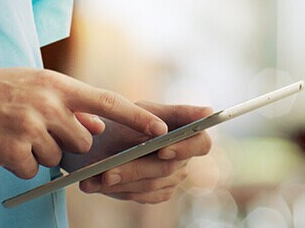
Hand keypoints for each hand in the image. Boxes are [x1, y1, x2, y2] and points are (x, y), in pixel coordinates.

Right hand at [0, 67, 167, 178]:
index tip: (160, 128)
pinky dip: (18, 164)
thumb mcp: (29, 84)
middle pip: (83, 139)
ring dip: (38, 153)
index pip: (107, 101)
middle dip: (68, 144)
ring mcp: (30, 127)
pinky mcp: (12, 150)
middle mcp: (47, 103)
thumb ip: (64, 102)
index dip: (136, 117)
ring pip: (55, 157)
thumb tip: (96, 125)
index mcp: (54, 83)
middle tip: (38, 132)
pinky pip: (31, 169)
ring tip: (11, 133)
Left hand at [63, 102, 212, 203]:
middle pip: (166, 168)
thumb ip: (177, 112)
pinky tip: (96, 184)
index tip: (162, 149)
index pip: (201, 143)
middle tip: (109, 172)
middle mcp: (184, 158)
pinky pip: (140, 195)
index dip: (184, 148)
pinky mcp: (158, 193)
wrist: (102, 140)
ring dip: (121, 181)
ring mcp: (172, 177)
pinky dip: (118, 189)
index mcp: (189, 133)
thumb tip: (208, 112)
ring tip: (96, 178)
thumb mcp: (146, 110)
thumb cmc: (129, 118)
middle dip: (135, 169)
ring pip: (149, 185)